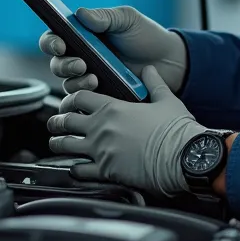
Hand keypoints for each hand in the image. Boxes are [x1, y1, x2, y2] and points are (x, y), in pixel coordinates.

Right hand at [39, 6, 187, 93]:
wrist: (169, 62)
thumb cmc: (146, 36)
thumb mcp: (128, 19)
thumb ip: (106, 16)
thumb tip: (81, 14)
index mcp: (82, 35)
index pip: (54, 38)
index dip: (51, 42)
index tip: (60, 45)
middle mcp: (81, 57)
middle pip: (56, 64)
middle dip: (64, 65)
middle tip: (81, 64)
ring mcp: (90, 78)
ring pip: (67, 84)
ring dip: (76, 83)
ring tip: (95, 79)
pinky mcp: (100, 96)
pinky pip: (82, 102)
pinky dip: (86, 98)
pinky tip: (99, 90)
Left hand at [46, 66, 203, 196]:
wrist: (182, 157)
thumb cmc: (176, 128)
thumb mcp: (166, 100)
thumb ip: (155, 83)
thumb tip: (149, 68)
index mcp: (113, 108)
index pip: (79, 98)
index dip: (70, 99)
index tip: (70, 103)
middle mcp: (101, 128)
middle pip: (64, 121)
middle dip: (57, 122)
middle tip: (57, 124)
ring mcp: (100, 151)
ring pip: (64, 146)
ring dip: (59, 144)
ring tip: (58, 145)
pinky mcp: (105, 171)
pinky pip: (78, 170)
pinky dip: (74, 168)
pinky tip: (76, 167)